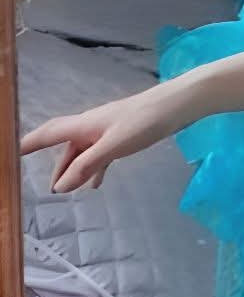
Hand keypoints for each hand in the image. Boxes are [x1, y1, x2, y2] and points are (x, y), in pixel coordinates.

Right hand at [20, 84, 187, 192]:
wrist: (175, 107)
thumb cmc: (142, 123)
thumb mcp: (112, 146)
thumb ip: (86, 165)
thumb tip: (61, 186)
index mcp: (84, 124)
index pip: (49, 133)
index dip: (30, 143)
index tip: (13, 152)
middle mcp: (91, 125)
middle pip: (65, 144)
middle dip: (54, 164)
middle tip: (47, 186)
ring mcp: (107, 130)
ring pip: (83, 151)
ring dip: (74, 168)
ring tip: (67, 189)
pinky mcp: (123, 135)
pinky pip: (100, 153)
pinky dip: (94, 167)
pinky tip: (96, 182)